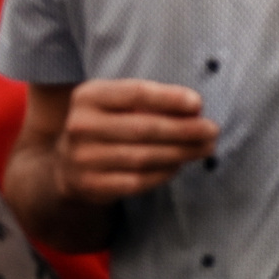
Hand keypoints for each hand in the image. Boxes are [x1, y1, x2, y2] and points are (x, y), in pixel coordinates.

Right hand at [56, 80, 217, 201]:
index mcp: (88, 97)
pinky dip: (163, 173)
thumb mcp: (116, 104)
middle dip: (185, 130)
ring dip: (181, 152)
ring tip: (204, 148)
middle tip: (212, 130)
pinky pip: (137, 180)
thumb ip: (150, 102)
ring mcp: (83, 158)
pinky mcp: (90, 185)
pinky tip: (178, 165)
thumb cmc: (106, 126)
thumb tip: (195, 109)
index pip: (136, 93)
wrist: (66, 166)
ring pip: (144, 157)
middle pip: (144, 128)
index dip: (170, 98)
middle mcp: (81, 126)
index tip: (198, 104)